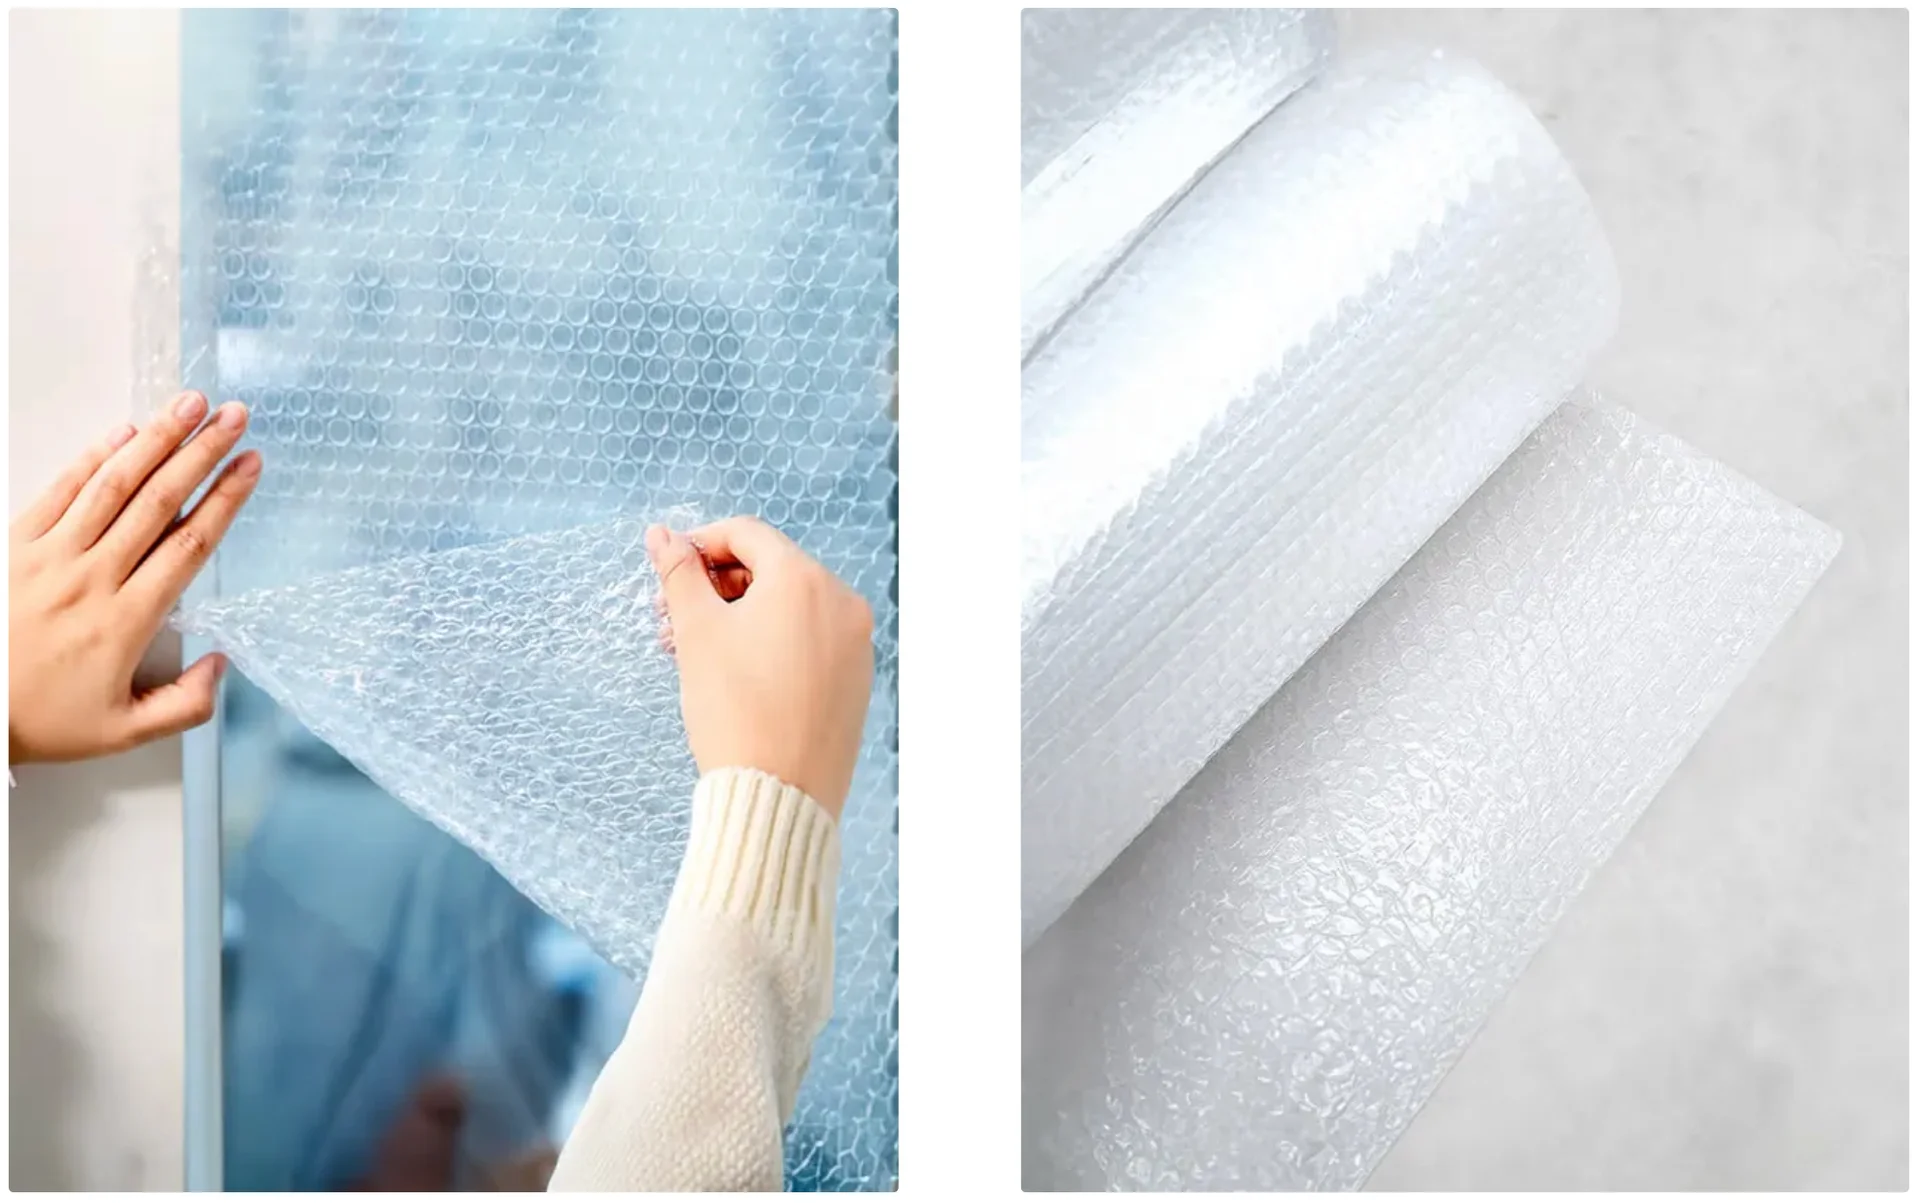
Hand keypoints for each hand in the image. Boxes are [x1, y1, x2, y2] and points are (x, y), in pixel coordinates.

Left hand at [8, 392, 260, 762]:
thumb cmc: (39, 721)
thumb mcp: (122, 733)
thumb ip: (184, 704)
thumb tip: (219, 664)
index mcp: (125, 620)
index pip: (189, 545)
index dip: (225, 499)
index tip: (250, 466)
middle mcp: (92, 578)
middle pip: (159, 501)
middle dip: (201, 452)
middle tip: (232, 417)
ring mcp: (50, 556)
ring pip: (113, 485)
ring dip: (155, 440)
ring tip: (187, 406)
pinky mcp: (15, 546)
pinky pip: (60, 491)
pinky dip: (93, 458)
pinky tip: (122, 433)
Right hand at [646, 516, 874, 818]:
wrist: (778, 796)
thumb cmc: (735, 712)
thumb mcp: (697, 632)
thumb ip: (679, 574)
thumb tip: (662, 534)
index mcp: (805, 580)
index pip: (747, 535)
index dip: (700, 544)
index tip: (669, 570)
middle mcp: (842, 603)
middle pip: (769, 570)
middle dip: (715, 588)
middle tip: (670, 619)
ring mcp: (855, 643)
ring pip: (788, 608)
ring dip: (738, 617)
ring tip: (690, 651)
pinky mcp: (856, 679)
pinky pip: (809, 641)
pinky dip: (770, 642)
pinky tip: (732, 672)